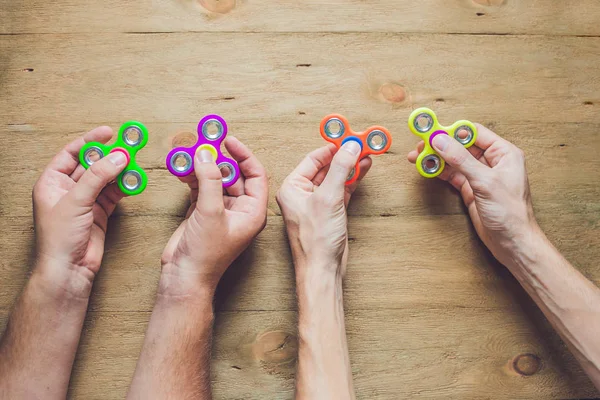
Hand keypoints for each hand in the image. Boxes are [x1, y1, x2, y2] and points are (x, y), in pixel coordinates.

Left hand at [33, 127, 127, 295]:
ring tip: (134, 163)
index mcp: (52, 182)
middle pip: (92, 165)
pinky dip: (124, 187)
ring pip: (105, 179)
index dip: (90, 141)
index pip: (72, 153)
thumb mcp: (76, 201)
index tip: (108, 132)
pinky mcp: (99, 213)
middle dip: (110, 156)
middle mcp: (68, 190)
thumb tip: (117, 157)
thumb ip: (98, 177)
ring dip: (120, 171)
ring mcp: (85, 201)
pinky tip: (133, 182)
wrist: (69, 269)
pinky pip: (114, 194)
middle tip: (128, 146)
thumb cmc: (58, 239)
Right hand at [160, 137, 268, 295]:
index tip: (228, 140)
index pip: (255, 175)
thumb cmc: (206, 254)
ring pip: (214, 179)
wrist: (184, 277)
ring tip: (188, 153)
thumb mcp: (211, 212)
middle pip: (233, 174)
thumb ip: (209, 181)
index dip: (243, 155)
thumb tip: (205, 154)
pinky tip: (181, 168)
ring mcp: (220, 210)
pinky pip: (200, 186)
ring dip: (202, 166)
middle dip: (219, 158)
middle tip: (204, 142)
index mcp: (253, 211)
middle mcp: (240, 209)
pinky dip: (191, 176)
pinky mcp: (202, 212)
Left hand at [276, 142, 371, 277]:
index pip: (313, 159)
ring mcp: (317, 203)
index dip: (332, 147)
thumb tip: (351, 147)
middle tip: (362, 143)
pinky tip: (364, 169)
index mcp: (292, 188)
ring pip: (335, 177)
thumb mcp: (329, 198)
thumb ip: (340, 170)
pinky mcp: (330, 212)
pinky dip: (353, 180)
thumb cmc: (315, 240)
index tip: (349, 137)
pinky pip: (342, 189)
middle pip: (325, 166)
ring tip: (368, 153)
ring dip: (351, 166)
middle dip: (344, 155)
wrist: (322, 269)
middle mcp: (302, 194)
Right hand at [407, 124, 539, 267]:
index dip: (453, 131)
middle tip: (421, 145)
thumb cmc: (511, 214)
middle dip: (441, 145)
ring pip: (455, 161)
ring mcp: (481, 176)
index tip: (433, 131)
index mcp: (504, 154)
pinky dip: (440, 172)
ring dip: (437, 159)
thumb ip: (461, 159)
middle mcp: (493, 162)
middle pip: (462, 146)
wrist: (512, 242)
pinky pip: (453, 175)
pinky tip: (428, 169)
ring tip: (419, 158)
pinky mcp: (472, 189)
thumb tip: (441, 141)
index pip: (474, 133)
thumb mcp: (485, 181)